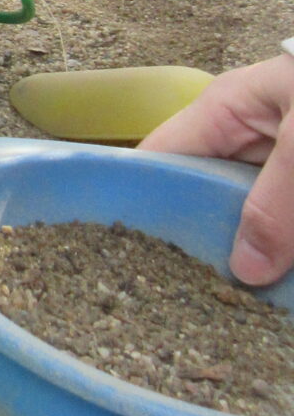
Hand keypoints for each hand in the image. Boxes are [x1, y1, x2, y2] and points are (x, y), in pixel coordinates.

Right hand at [140, 51, 293, 283]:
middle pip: (206, 202)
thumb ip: (277, 201)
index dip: (144, 207)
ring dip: (257, 258)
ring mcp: (279, 171)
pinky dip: (285, 257)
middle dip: (210, 248)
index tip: (138, 262)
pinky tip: (281, 286)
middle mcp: (245, 143)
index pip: (159, 161)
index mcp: (224, 113)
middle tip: (203, 297)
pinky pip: (286, 228)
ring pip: (253, 223)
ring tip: (245, 302)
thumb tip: (244, 269)